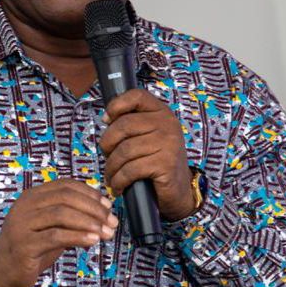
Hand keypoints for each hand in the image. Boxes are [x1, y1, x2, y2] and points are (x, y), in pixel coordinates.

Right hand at [0, 179, 117, 286]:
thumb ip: (68, 216)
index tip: (108, 205)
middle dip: (94, 209)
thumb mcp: (49, 225)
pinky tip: (92, 241)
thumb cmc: (29, 246)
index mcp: (32, 196)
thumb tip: (102, 212)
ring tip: (106, 232)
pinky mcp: (24, 245)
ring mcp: (23, 225)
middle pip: (66, 198)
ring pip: (62, 214)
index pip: (65, 186)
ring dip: (89, 223)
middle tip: (112, 221)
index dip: (90, 193)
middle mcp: (26, 206)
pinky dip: (78, 236)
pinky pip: (56, 236)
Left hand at [100, 89, 194, 221]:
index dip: (117, 105)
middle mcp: (167, 124)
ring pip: (124, 150)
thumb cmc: (158, 162)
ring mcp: (168, 143)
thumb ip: (132, 124)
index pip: (137, 96)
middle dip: (107, 144)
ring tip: (111, 176)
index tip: (106, 120)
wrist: (180, 190)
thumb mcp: (149, 136)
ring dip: (111, 167)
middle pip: (123, 125)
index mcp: (162, 112)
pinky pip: (130, 170)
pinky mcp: (165, 164)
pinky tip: (118, 186)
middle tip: (106, 157)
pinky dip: (119, 180)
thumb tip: (106, 119)